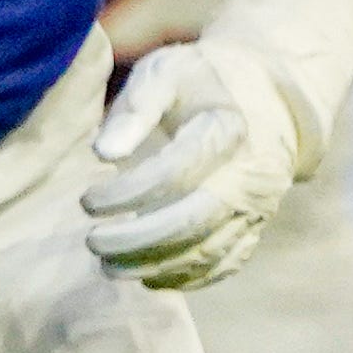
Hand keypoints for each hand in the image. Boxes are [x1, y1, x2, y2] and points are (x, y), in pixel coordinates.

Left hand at [84, 0, 352, 289]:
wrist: (267, 96)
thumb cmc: (201, 79)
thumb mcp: (164, 73)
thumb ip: (134, 109)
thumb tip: (101, 153)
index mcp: (227, 130)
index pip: (175, 171)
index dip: (128, 192)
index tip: (85, 201)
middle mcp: (249, 175)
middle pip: (194, 220)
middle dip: (139, 239)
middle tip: (91, 242)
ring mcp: (257, 206)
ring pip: (210, 249)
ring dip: (158, 264)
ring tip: (108, 267)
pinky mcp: (256, 225)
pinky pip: (228, 261)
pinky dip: (191, 277)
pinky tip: (151, 279)